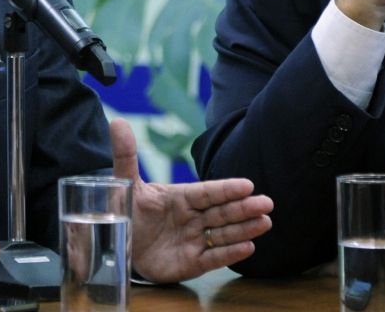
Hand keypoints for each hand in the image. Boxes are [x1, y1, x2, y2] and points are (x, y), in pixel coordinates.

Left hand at [110, 119, 272, 281]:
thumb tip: (118, 122)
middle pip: (221, 212)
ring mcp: (194, 240)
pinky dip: (230, 254)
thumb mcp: (125, 184)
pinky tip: (248, 247)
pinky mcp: (192, 263)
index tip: (247, 184)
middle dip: (243, 208)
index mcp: (180, 197)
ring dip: (244, 228)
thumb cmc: (127, 212)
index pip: (207, 192)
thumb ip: (125, 155)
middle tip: (266, 203)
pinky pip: (214, 258)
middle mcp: (192, 218)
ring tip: (264, 222)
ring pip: (223, 233)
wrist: (118, 245)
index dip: (226, 189)